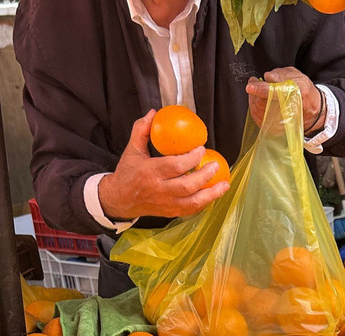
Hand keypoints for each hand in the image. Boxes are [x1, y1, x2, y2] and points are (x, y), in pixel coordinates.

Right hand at [98, 110, 229, 220]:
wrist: (119, 199)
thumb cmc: (128, 172)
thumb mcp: (132, 149)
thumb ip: (142, 130)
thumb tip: (154, 113)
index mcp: (150, 172)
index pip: (175, 166)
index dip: (191, 158)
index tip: (201, 149)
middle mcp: (159, 190)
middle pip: (186, 185)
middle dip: (205, 176)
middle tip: (216, 165)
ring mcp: (165, 203)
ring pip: (192, 202)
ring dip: (211, 194)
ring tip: (224, 184)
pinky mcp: (170, 212)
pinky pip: (191, 210)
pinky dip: (204, 203)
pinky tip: (214, 195)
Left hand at [246, 68, 323, 132]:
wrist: (312, 113)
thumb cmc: (305, 94)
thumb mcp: (299, 77)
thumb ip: (282, 74)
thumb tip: (267, 76)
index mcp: (293, 94)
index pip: (273, 92)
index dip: (260, 89)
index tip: (250, 86)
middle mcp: (285, 110)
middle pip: (261, 102)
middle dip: (254, 91)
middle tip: (254, 82)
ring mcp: (279, 122)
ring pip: (257, 110)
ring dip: (253, 98)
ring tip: (257, 91)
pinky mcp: (273, 128)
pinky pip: (257, 117)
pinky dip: (255, 107)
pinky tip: (259, 101)